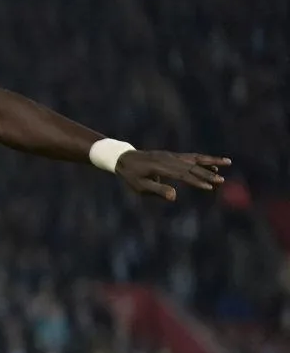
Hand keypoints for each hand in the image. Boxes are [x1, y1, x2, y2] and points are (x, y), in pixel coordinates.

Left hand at [115, 150, 229, 201]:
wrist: (125, 159)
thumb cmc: (132, 176)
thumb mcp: (140, 187)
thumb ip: (158, 191)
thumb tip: (175, 197)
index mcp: (160, 168)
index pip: (182, 175)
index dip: (196, 181)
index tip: (209, 186)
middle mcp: (169, 159)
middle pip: (191, 166)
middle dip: (207, 174)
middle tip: (222, 181)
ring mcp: (172, 155)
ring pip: (195, 158)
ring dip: (211, 161)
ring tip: (228, 162)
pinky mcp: (173, 155)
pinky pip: (191, 157)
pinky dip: (204, 159)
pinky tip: (214, 165)